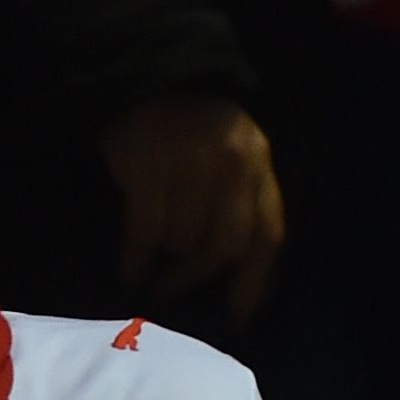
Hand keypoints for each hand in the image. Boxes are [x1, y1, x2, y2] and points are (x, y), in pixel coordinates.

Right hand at [101, 95, 285, 324]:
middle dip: (198, 276)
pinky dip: (137, 258)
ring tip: (154, 266)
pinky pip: (145, 230)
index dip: (257, 279)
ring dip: (166, 258)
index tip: (239, 315)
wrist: (153, 83)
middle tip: (175, 293)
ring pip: (183, 239)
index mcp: (259, 164)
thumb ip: (241, 204)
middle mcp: (233, 164)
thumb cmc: (197, 134)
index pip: (268, 231)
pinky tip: (130, 272)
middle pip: (225, 242)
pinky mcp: (149, 167)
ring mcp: (191, 164)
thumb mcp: (235, 158)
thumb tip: (237, 278)